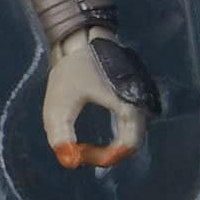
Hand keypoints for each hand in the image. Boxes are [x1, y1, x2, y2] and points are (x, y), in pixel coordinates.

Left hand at [41, 28, 151, 171]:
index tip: (81, 154)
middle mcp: (141, 101)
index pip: (128, 145)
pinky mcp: (137, 92)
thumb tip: (70, 162)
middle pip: (132, 141)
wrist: (84, 37)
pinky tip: (97, 129)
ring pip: (133, 132)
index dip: (106, 157)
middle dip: (108, 153)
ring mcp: (142, 96)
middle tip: (83, 152)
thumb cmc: (71, 69)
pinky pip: (132, 121)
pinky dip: (117, 132)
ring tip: (87, 144)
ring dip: (113, 144)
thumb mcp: (57, 105)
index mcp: (127, 103)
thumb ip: (60, 136)